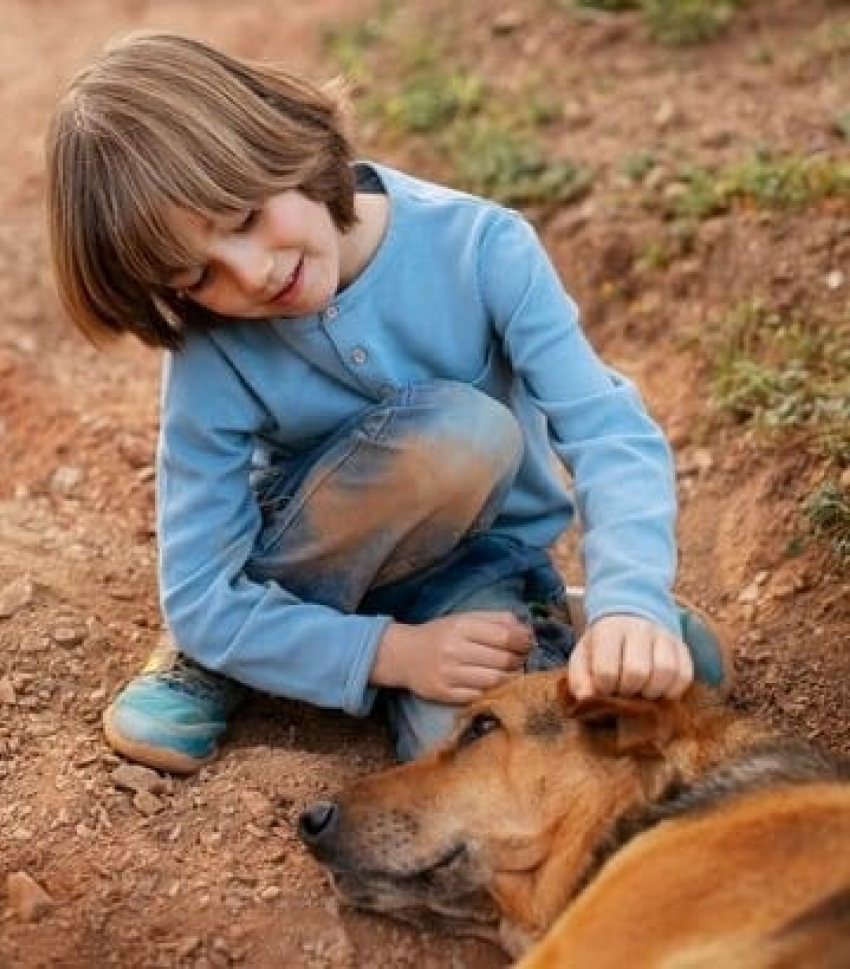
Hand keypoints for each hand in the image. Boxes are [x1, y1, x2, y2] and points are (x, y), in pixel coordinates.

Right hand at [372, 611, 532, 703]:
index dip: (523, 641)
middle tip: (520, 658)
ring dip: (510, 677)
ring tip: (510, 671)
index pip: (504, 636)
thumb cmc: (440, 634)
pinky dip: (492, 690)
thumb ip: (497, 619)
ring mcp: (449, 674)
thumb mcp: (465, 618)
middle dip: (518, 660)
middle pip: (503, 660)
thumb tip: (527, 630)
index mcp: (461, 626)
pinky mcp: (445, 694)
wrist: (403, 655)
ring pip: (495, 680)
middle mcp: (454, 650)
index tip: (528, 643)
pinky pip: (479, 695)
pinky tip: (493, 683)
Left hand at [568, 614, 692, 700]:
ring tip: (642, 692)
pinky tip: (659, 690)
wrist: (630, 618)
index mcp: (609, 630)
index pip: (606, 670)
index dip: (605, 688)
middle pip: (637, 672)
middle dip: (628, 690)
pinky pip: (685, 675)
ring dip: (652, 692)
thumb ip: (579, 679)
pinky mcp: (681, 647)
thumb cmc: (603, 645)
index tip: (605, 688)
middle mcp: (639, 629)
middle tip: (624, 691)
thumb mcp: (583, 657)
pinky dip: (673, 690)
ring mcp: (663, 636)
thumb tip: (586, 698)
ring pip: (666, 672)